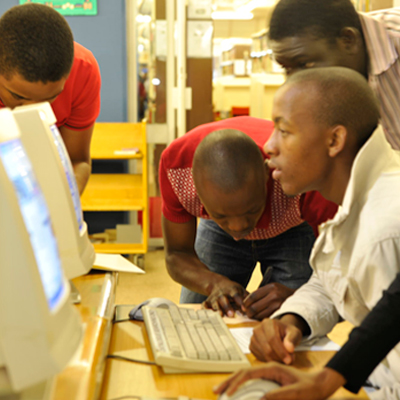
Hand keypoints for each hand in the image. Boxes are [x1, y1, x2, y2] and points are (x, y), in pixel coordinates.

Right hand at [202, 277, 248, 317]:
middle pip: (224, 299)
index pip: (236, 295)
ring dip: (217, 309)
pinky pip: (205, 305)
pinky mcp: (208, 301)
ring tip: (220, 316)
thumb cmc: (232, 289)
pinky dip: (204, 309)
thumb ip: (247, 297)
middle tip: (231, 314)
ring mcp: (214, 297)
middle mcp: (222, 293)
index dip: (240, 301)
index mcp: (232, 290)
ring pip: (215, 303)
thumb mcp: (241, 289)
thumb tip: (257, 306)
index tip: (244, 309)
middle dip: (227, 307)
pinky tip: (205, 314)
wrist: (218, 283)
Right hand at [214, 364, 345, 399]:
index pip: (248, 373)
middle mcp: (267, 368)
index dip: (236, 383)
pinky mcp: (269, 379)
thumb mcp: (296, 393)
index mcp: (272, 368)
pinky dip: (241, 386)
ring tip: (221, 391)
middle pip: (242, 373)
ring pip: (245, 376)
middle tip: (216, 390)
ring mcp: (267, 373)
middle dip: (228, 381)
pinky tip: (236, 392)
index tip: (228, 393)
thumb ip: (279, 395)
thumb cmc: (310, 388)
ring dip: (232, 383)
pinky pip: (251, 381)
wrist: (320, 384)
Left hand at [242, 283, 294, 319]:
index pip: (253, 295)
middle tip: (246, 313)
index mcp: (271, 287)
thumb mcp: (273, 288)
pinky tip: (259, 318)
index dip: (246, 302)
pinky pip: (266, 318)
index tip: (243, 305)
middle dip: (248, 311)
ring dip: (253, 316)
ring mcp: (278, 305)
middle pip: (255, 306)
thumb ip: (261, 292)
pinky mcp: (280, 313)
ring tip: (251, 316)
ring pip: (259, 314)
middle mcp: (274, 295)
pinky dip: (261, 319)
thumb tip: (245, 301)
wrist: (298, 299)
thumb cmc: (281, 293)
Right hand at [250, 316, 302, 363]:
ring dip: (276, 360)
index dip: (281, 351)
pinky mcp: (251, 346)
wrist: (279, 332)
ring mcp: (253, 338)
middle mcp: (257, 329)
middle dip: (279, 358)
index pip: (272, 339)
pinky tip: (276, 358)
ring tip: (284, 358)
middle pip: (267, 348)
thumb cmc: (287, 332)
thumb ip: (292, 339)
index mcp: (267, 323)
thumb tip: (289, 349)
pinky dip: (270, 361)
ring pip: (264, 354)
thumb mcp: (294, 333)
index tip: (289, 360)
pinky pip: (260, 357)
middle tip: (289, 361)